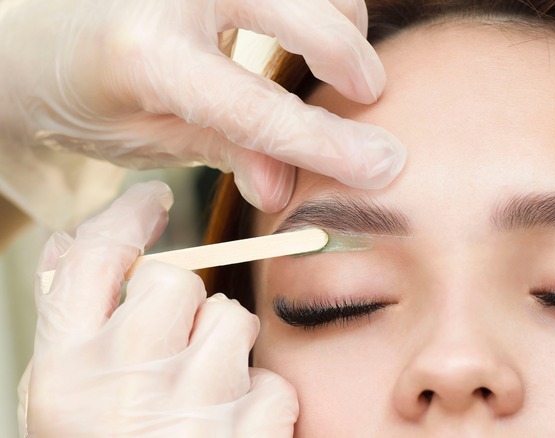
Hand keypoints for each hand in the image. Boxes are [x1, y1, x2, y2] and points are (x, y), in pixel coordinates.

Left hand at [0, 0, 404, 211]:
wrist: (38, 38)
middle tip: (368, 97)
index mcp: (149, 58)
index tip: (384, 164)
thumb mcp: (152, 140)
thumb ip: (227, 154)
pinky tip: (305, 29)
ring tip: (334, 64)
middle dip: (354, 62)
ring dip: (340, 22)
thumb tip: (286, 188)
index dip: (330, 144)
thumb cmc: (88, 94)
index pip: (262, 110)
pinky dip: (315, 5)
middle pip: (309, 18)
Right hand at [18, 181, 296, 436]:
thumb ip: (72, 329)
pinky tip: (231, 434)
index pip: (89, 261)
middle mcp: (121, 386)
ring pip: (235, 320)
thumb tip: (79, 245)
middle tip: (178, 342)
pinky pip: (273, 382)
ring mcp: (189, 413)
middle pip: (174, 281)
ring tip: (205, 396)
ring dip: (229, 349)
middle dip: (184, 302)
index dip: (124, 220)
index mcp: (62, 375)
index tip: (149, 204)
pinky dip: (261, 403)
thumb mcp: (61, 406)